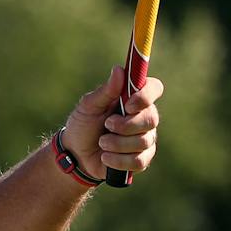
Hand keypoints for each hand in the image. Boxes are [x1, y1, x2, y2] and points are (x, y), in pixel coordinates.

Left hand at [62, 66, 163, 181]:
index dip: (145, 96)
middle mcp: (144, 116)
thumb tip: (119, 69)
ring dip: (117, 143)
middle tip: (107, 125)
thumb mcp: (89, 106)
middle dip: (126, 125)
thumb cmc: (83, 125)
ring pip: (144, 141)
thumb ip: (106, 91)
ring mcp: (145, 138)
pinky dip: (118, 159)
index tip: (127, 105)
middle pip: (151, 118)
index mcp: (133, 98)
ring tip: (102, 142)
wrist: (76, 154)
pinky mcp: (142, 158)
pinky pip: (139, 160)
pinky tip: (105, 157)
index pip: (154, 88)